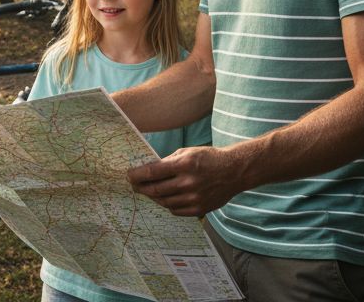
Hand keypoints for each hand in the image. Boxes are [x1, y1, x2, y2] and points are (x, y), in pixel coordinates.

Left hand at [127, 146, 242, 216]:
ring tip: (148, 191)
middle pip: (155, 190)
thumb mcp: (187, 152)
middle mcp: (189, 183)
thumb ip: (168, 162)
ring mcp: (195, 198)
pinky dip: (167, 205)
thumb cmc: (209, 158)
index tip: (129, 175)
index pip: (152, 172)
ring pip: (164, 202)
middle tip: (134, 185)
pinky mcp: (200, 209)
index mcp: (184, 165)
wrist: (234, 171)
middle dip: (141, 188)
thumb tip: (148, 171)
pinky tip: (165, 198)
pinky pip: (176, 210)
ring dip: (153, 197)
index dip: (137, 175)